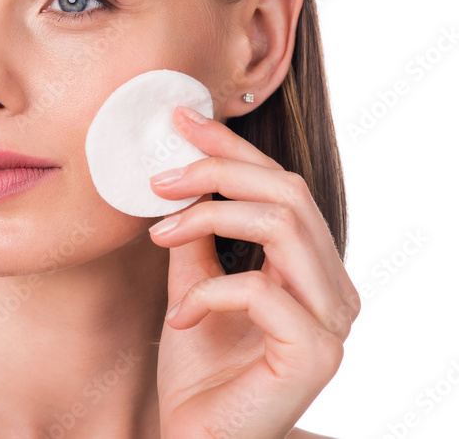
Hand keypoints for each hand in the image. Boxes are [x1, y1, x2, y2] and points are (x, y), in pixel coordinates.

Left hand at [146, 105, 360, 438]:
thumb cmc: (198, 372)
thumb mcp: (190, 287)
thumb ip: (196, 238)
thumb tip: (178, 176)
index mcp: (312, 270)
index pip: (281, 188)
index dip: (233, 149)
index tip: (182, 120)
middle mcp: (334, 290)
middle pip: (288, 193)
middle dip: (218, 171)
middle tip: (158, 176)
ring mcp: (333, 323)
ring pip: (284, 226)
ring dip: (209, 217)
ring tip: (159, 232)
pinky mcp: (316, 354)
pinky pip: (261, 290)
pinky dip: (208, 292)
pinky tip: (180, 317)